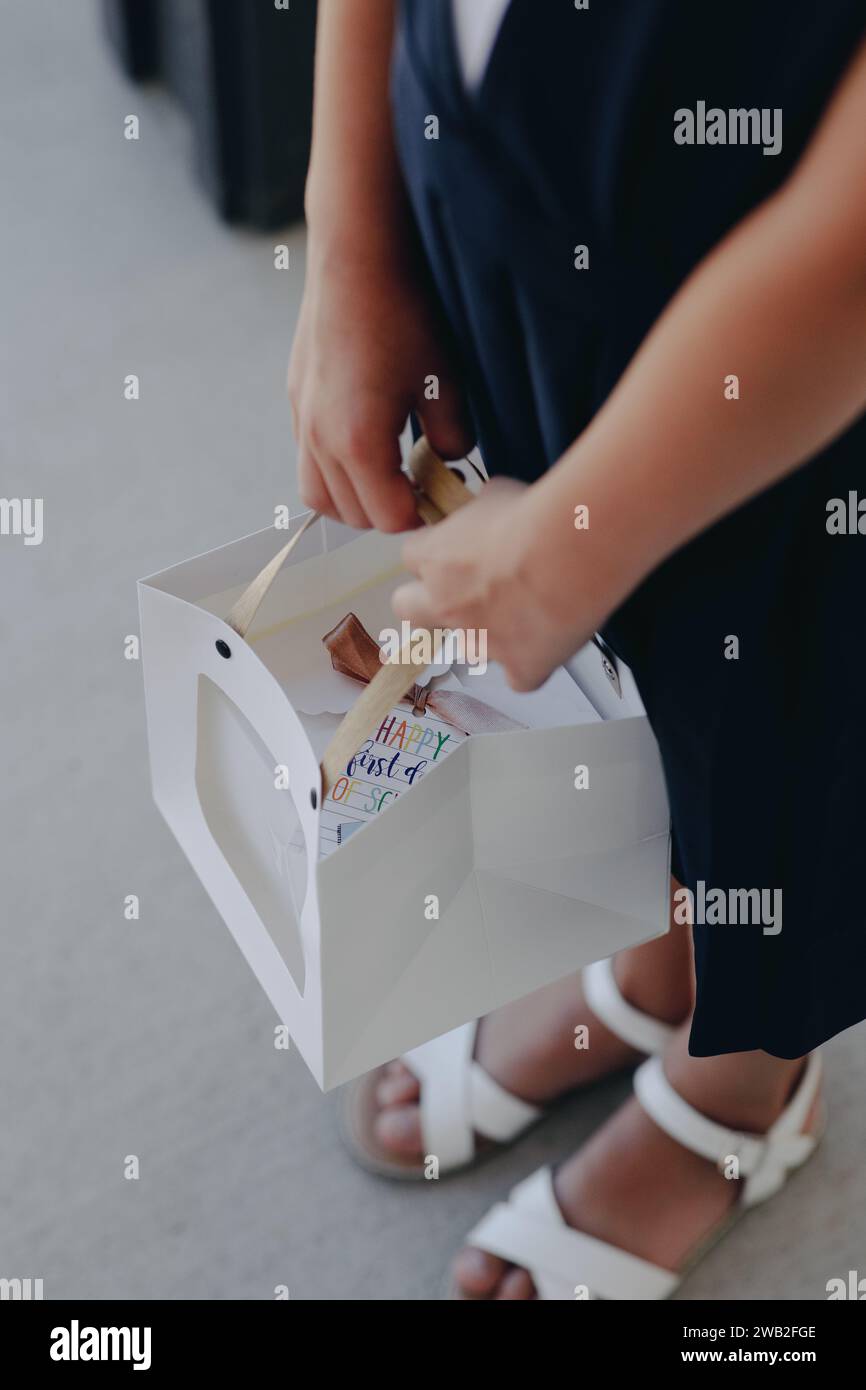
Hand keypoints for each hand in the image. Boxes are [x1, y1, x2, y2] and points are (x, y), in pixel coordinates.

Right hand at [288, 231, 473, 532]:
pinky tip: (364, 440)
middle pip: (351, 514)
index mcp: (357, 443)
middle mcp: (320, 439)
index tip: (443, 496)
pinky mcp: (295, 397)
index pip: (388, 517)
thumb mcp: (446, 382)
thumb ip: (451, 436)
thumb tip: (449, 460)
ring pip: (318, 494)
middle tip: (422, 488)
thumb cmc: (405, 313)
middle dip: (388, 510)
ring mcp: (302, 418)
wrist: (356, 253)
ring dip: (353, 498)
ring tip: (388, 475)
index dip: (421, 514)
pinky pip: (307, 457)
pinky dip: (333, 468)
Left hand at [392, 478, 600, 691]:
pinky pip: (517, 676)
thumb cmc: (539, 518)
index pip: (413, 556)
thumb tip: (488, 509)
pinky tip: (549, 640)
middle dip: (428, 603)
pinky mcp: (518, 667)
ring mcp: (480, 641)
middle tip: (462, 593)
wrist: (574, 552)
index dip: (435, 554)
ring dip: (487, 635)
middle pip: (408, 610)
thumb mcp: (498, 493)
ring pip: (468, 648)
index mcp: (435, 557)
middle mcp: (446, 604)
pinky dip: (531, 663)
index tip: (456, 551)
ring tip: (522, 613)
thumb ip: (480, 510)